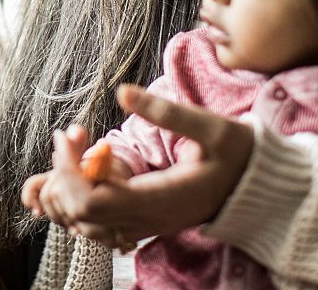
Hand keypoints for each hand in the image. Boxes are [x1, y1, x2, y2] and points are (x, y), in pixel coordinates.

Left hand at [41, 85, 254, 249]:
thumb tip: (122, 91)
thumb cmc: (237, 155)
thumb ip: (168, 112)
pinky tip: (84, 168)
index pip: (92, 201)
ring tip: (75, 150)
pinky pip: (94, 224)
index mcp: (158, 200)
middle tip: (69, 137)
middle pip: (79, 215)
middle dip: (62, 176)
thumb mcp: (211, 127)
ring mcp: (141, 225)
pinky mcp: (140, 222)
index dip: (70, 172)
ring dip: (65, 190)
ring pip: (81, 224)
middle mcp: (145, 220)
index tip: (69, 136)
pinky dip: (76, 201)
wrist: (256, 188)